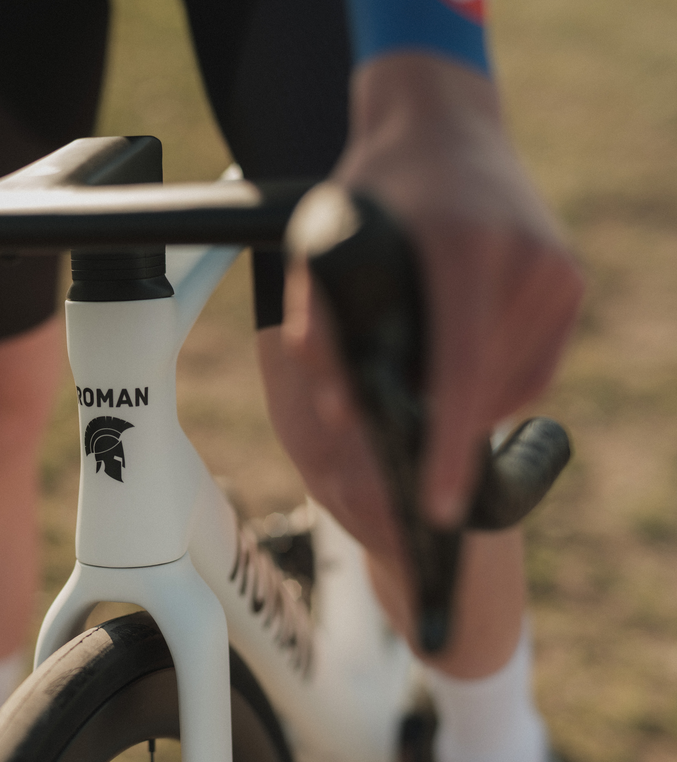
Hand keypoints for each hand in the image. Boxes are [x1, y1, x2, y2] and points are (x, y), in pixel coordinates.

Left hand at [261, 54, 582, 562]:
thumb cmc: (374, 190)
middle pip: (483, 389)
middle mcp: (526, 263)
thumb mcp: (322, 245)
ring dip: (462, 402)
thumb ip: (319, 329)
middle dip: (439, 428)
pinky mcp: (569, 282)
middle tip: (396, 437)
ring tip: (418, 368)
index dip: (447, 449)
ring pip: (508, 385)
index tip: (439, 507)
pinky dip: (488, 381)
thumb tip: (342, 413)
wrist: (443, 127)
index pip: (458, 372)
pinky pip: (530, 367)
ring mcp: (556, 272)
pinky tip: (452, 353)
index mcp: (465, 252)